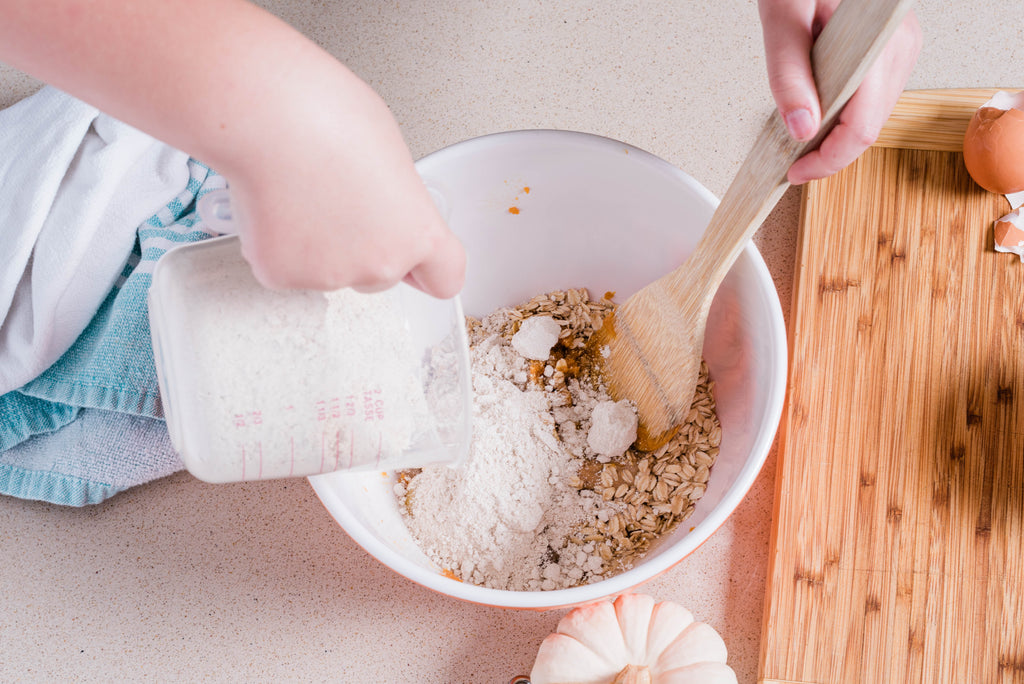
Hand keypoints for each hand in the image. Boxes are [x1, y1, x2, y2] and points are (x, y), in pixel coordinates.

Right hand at [224, 71, 465, 297]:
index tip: (419, 266)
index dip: (428, 270)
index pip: (444, 279)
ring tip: (303, 191)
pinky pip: (285, 266)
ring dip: (319, 244)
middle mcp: (380, 264)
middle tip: (339, 199)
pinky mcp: (283, 275)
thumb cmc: (327, 115)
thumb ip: (396, 197)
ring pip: (330, 272)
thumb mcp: (390, 151)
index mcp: (417, 232)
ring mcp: (330, 275)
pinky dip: (278, 244)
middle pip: (381, 275)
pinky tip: (276, 204)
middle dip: (363, 248)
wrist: (268, 117)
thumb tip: (379, 205)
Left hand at [758, 0, 921, 183]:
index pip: (862, 127)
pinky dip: (840, 116)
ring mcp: (901, 52)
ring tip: (798, 130)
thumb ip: (788, 74)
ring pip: (870, 119)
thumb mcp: (782, 18)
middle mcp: (899, 48)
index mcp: (878, 43)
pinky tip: (815, 111)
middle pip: (868, 129)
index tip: (793, 172)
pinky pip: (869, 101)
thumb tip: (801, 129)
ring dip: (833, 135)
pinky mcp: (893, 54)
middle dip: (827, 153)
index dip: (826, 161)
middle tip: (788, 160)